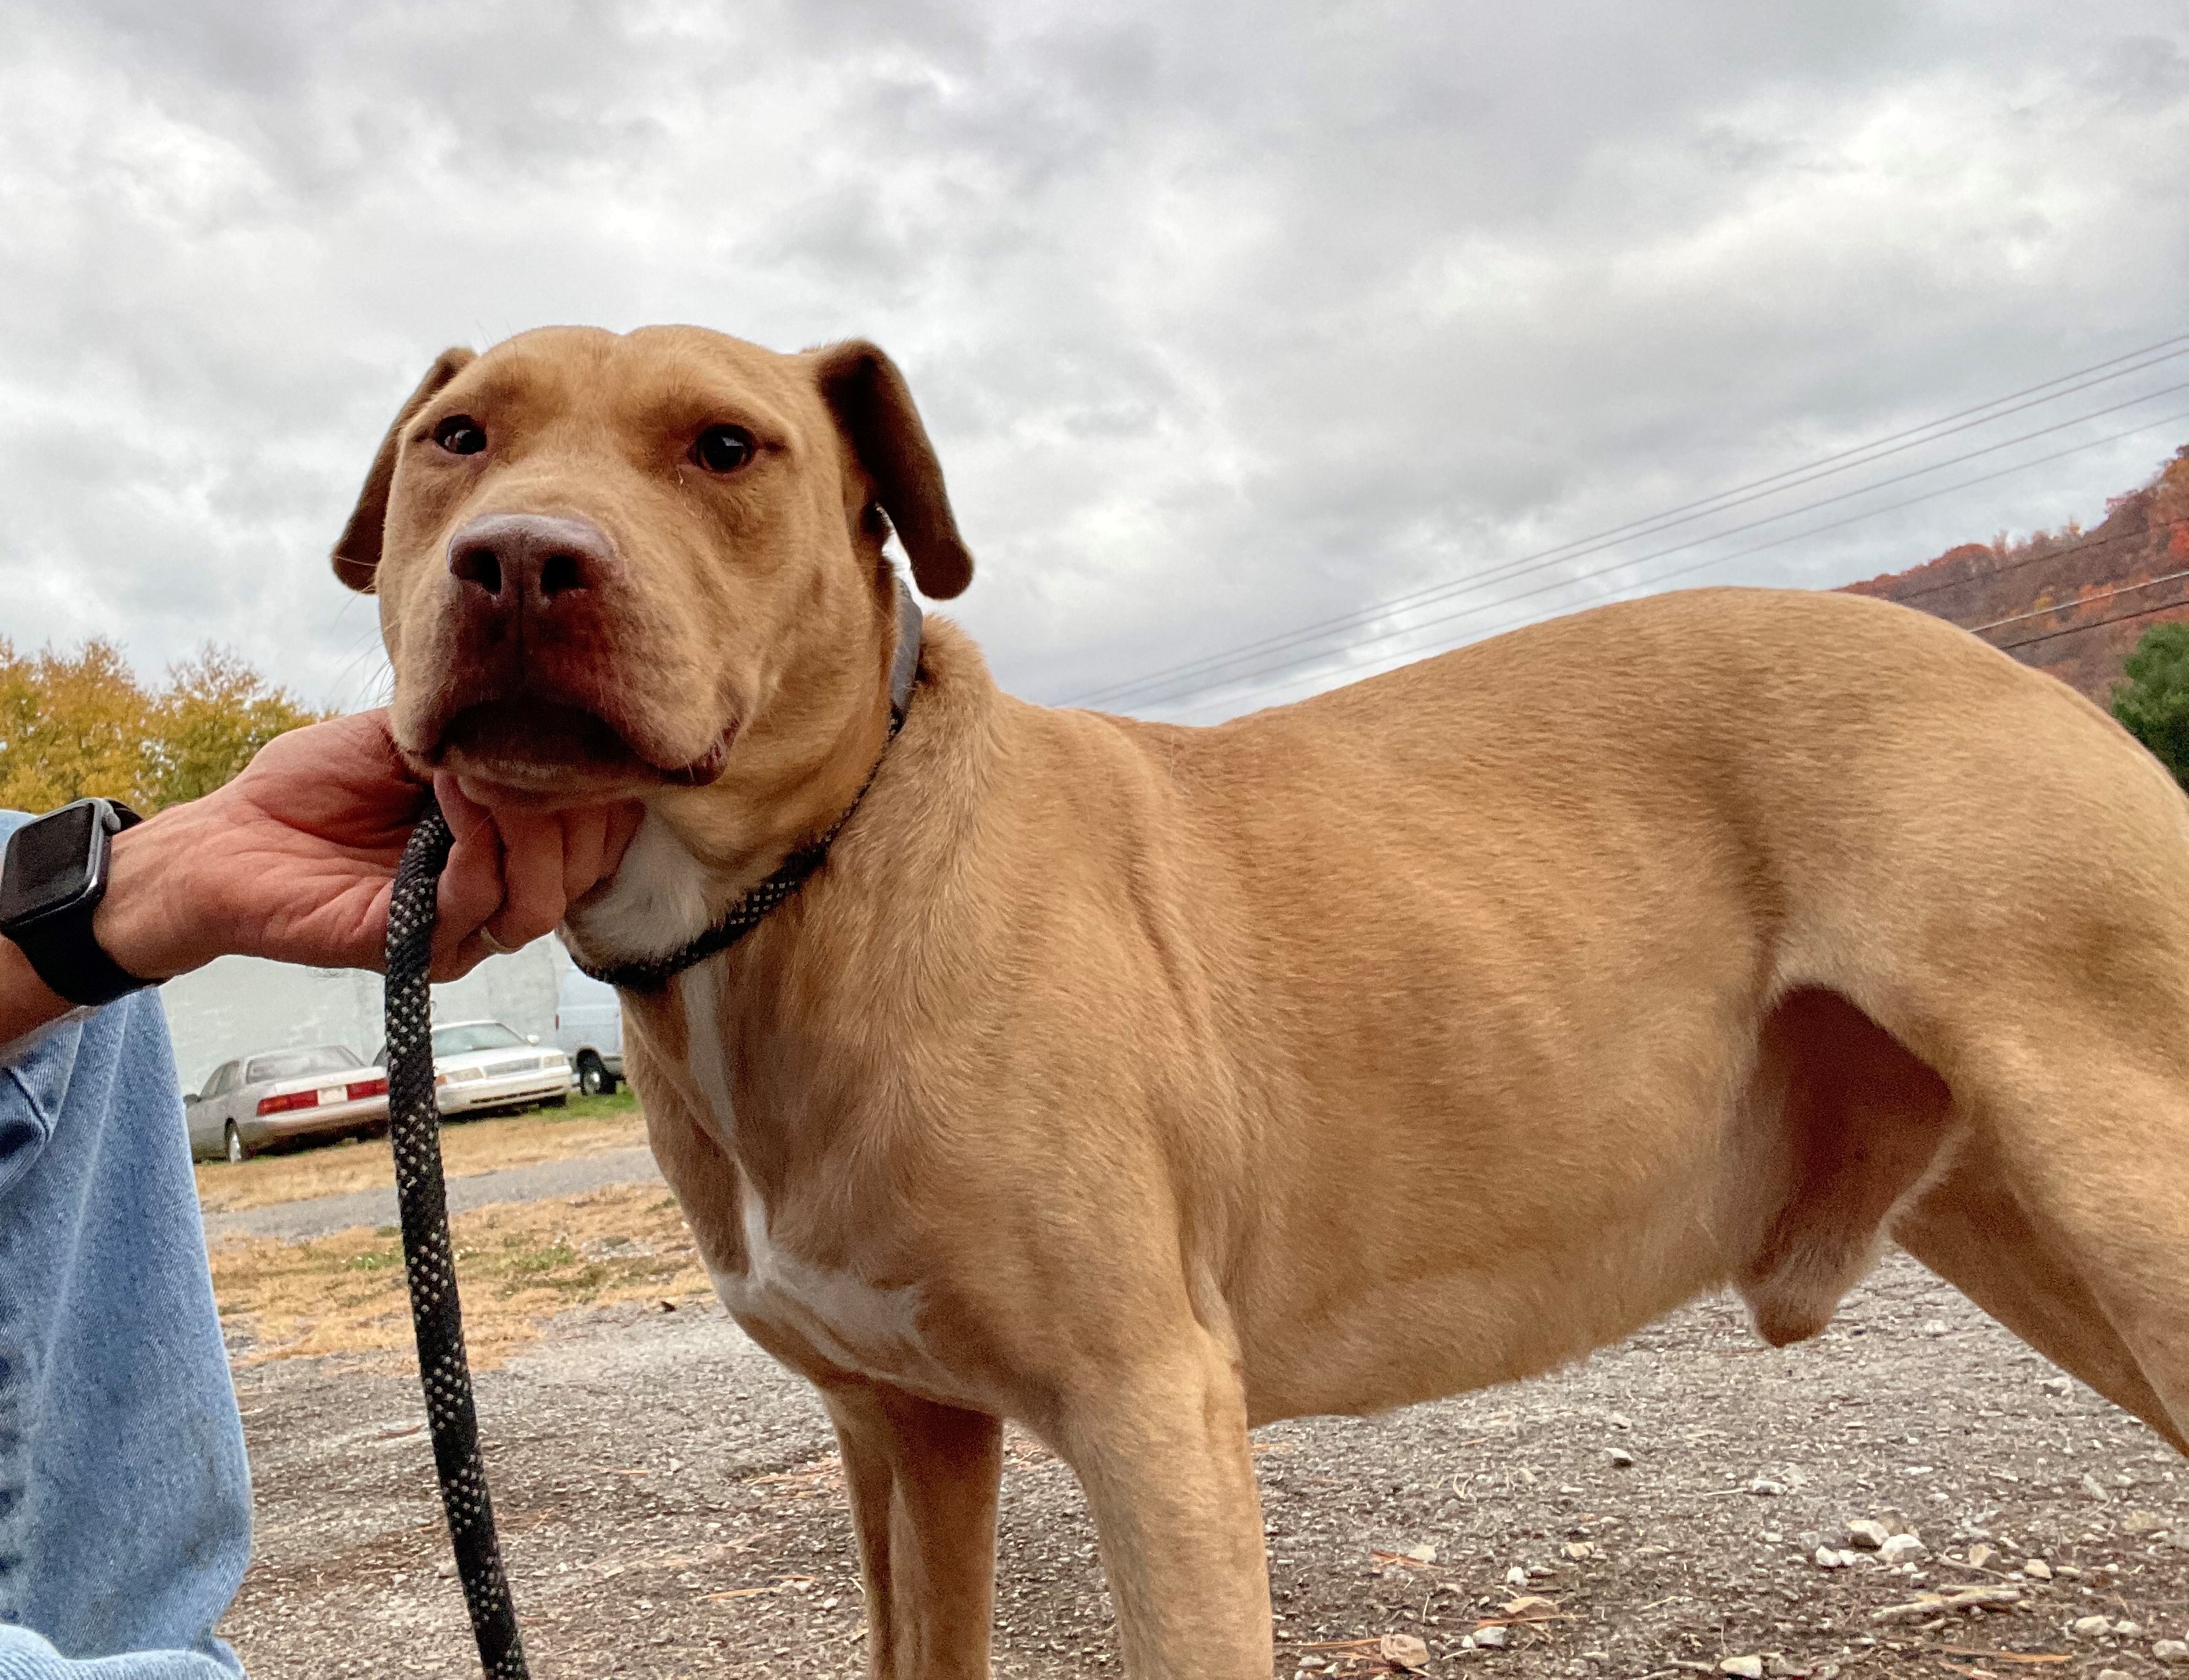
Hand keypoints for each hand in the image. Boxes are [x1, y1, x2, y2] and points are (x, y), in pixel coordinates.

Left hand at [93, 711, 641, 983]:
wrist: (228, 835)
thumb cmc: (315, 785)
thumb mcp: (418, 735)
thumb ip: (488, 732)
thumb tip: (556, 710)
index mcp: (512, 849)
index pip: (603, 835)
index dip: (605, 786)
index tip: (579, 724)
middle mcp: (498, 896)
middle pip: (586, 871)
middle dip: (569, 801)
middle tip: (527, 742)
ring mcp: (460, 930)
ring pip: (543, 900)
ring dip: (524, 825)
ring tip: (481, 769)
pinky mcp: (414, 950)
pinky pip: (476, 902)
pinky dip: (475, 840)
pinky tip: (450, 789)